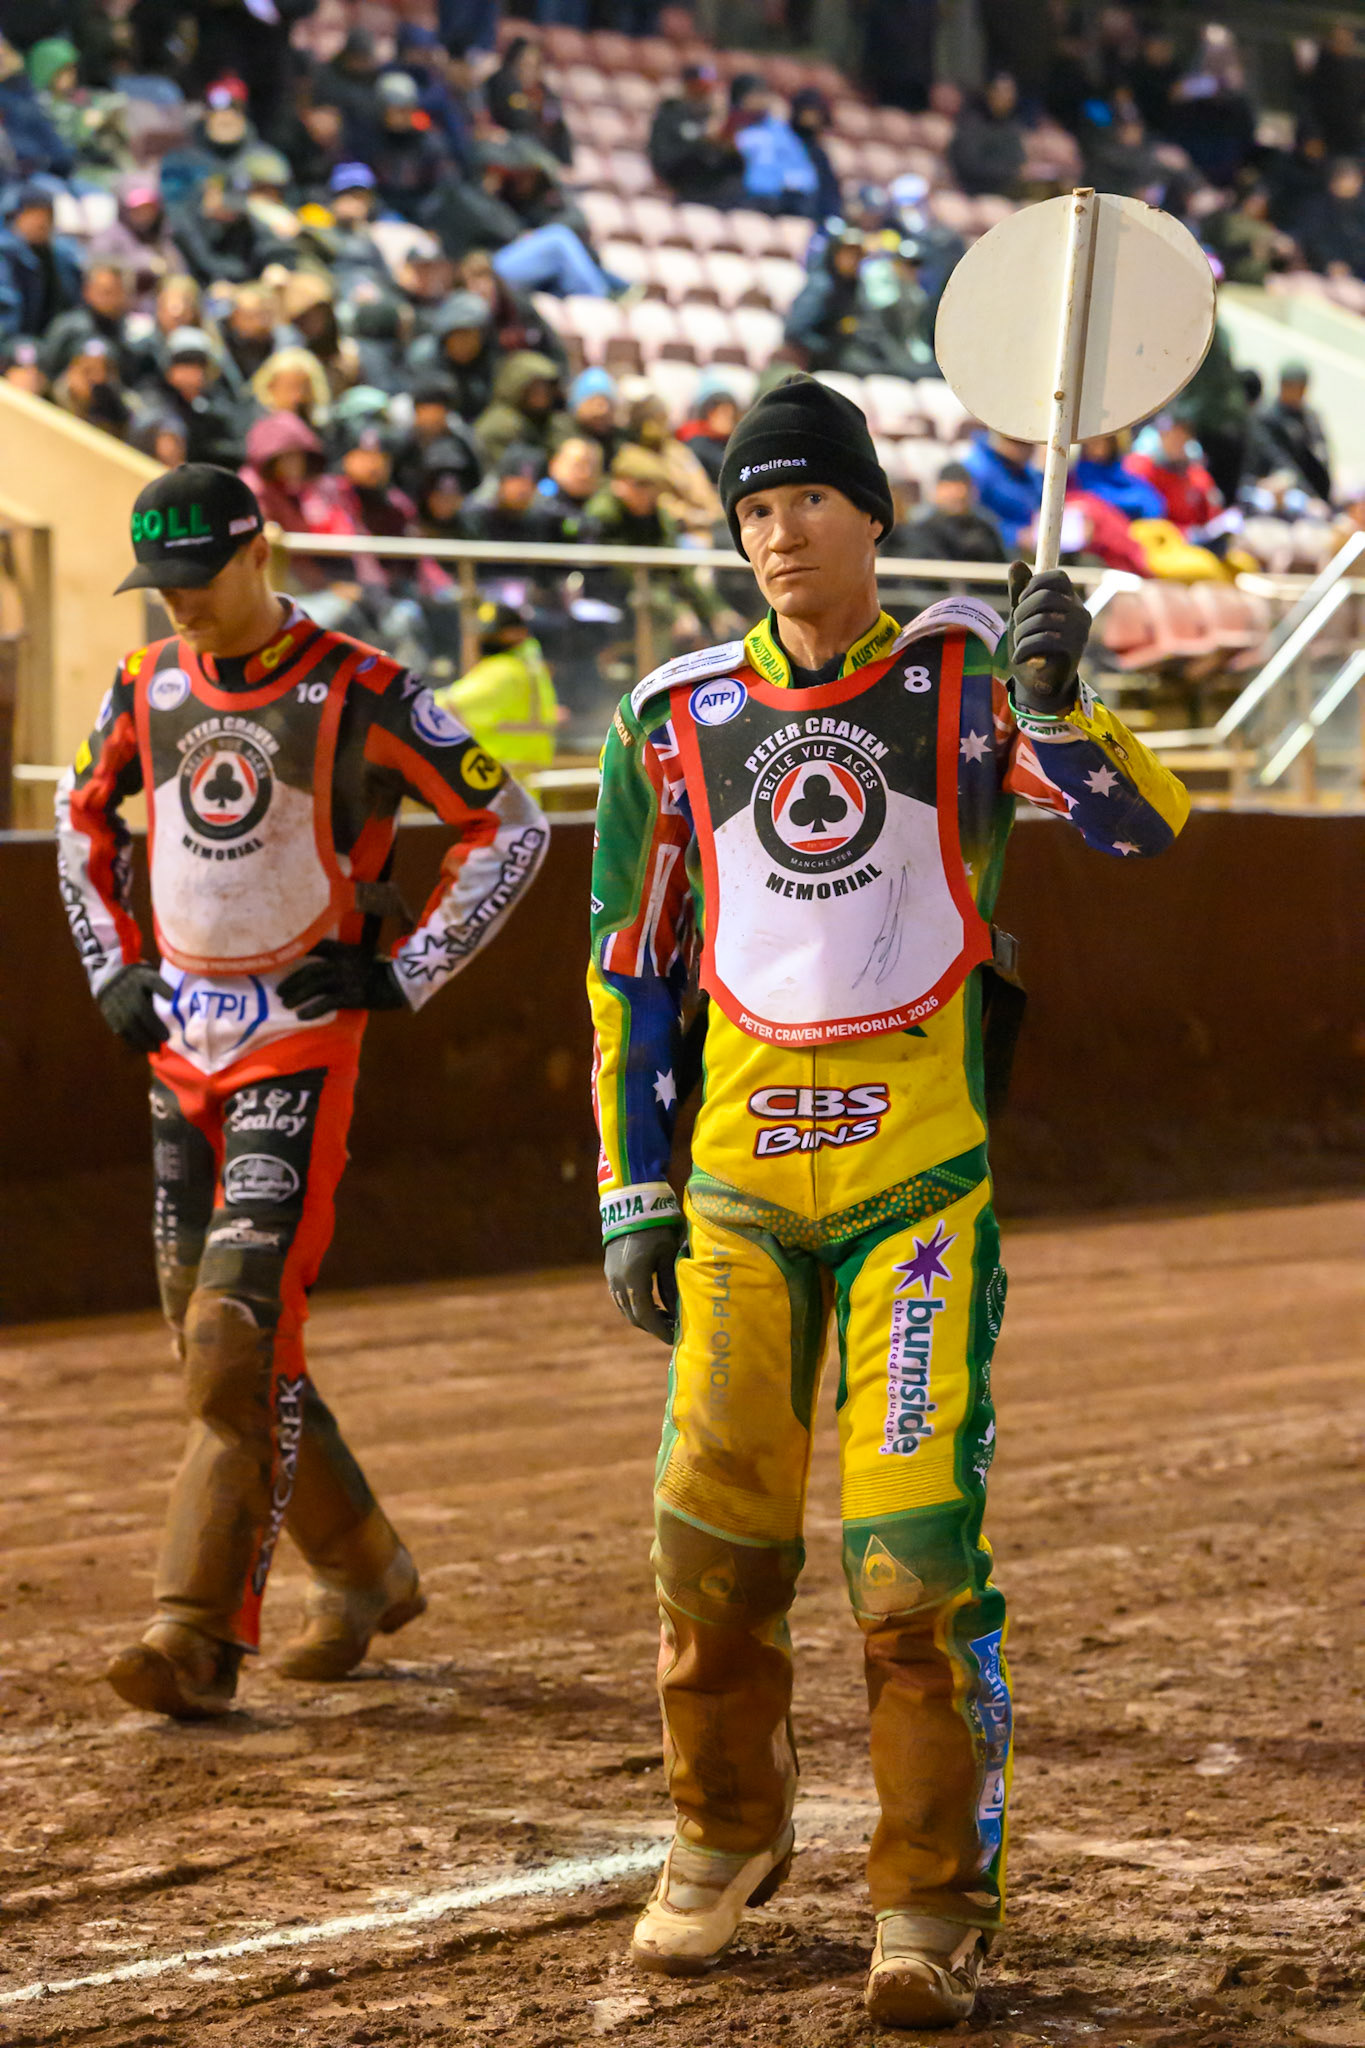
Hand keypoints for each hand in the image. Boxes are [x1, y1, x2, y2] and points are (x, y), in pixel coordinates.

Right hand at [97, 962, 172, 1051]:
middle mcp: (127, 987)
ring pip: (128, 1022)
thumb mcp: (150, 976)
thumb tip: (181, 1006)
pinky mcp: (109, 1013)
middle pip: (140, 1007)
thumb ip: (163, 988)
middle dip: (154, 1025)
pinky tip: (142, 1048)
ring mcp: (116, 1001)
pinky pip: (120, 1029)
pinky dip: (132, 1041)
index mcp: (141, 977)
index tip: (172, 997)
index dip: (163, 988)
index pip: (153, 981)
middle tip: (166, 1037)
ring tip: (155, 1047)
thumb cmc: (139, 981)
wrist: (110, 977)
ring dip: (143, 1037)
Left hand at [277, 940, 409, 1019]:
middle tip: (280, 991)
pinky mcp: (350, 996)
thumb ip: (344, 956)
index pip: (317, 946)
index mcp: (343, 951)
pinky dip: (311, 1010)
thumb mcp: (362, 954)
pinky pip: (325, 1003)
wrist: (399, 983)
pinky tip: (301, 1016)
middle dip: (292, 982)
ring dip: (297, 995)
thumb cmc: (380, 971)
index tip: (283, 957)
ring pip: (314, 986)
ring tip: (286, 1003)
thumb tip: (325, 962)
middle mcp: (341, 963)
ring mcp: (345, 979)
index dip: (299, 950)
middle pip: (309, 971)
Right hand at [605, 1224, 683, 1344]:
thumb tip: (678, 1311)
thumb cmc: (656, 1228)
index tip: (674, 1339)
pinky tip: (652, 1302)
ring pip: (625, 1309)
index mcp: (634, 1280)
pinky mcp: (610, 1271)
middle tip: (673, 1329)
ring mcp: (611, 1277)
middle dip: (653, 1327)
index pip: (646, 1317)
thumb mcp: (669, 1257)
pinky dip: (636, 1305)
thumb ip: (671, 1286)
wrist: (631, 1204)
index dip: (660, 1331)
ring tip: (665, 1317)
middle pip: (634, 1316)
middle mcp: (618, 1283)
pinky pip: (621, 1298)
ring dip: (644, 1317)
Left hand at [1006, 561, 1089, 715]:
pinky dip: (1023, 648)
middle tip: (1016, 626)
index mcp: (1071, 601)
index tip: (1021, 602)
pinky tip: (1019, 657)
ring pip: (1041, 619)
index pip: (1057, 576)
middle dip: (1021, 611)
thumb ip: (1020, 592)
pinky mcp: (1072, 651)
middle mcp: (1080, 613)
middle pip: (1045, 596)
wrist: (1040, 685)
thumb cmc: (1032, 647)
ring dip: (1020, 633)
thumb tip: (1016, 563)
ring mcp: (1079, 632)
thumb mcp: (1023, 616)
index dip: (1034, 584)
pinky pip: (1042, 639)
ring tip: (1019, 644)